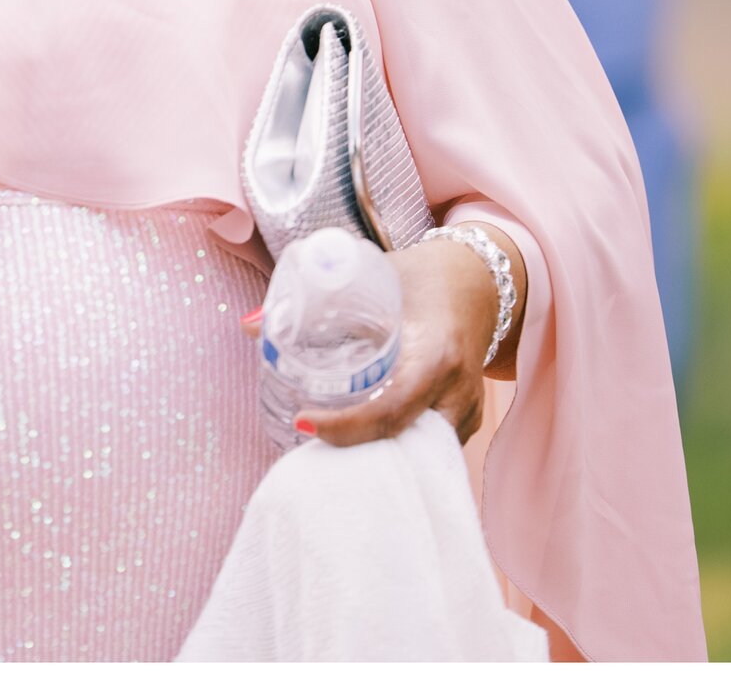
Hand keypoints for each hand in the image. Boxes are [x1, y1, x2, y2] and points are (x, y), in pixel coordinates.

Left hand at [245, 227, 518, 446]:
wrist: (480, 281)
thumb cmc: (421, 276)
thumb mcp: (371, 277)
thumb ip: (314, 299)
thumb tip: (250, 325)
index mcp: (436, 355)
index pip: (392, 409)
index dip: (347, 426)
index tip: (303, 424)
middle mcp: (458, 392)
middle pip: (401, 443)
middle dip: (352, 452)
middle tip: (303, 445)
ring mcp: (467, 411)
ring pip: (415, 453)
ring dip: (370, 455)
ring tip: (321, 447)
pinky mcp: (466, 420)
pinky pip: (426, 449)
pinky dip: (391, 448)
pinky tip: (355, 445)